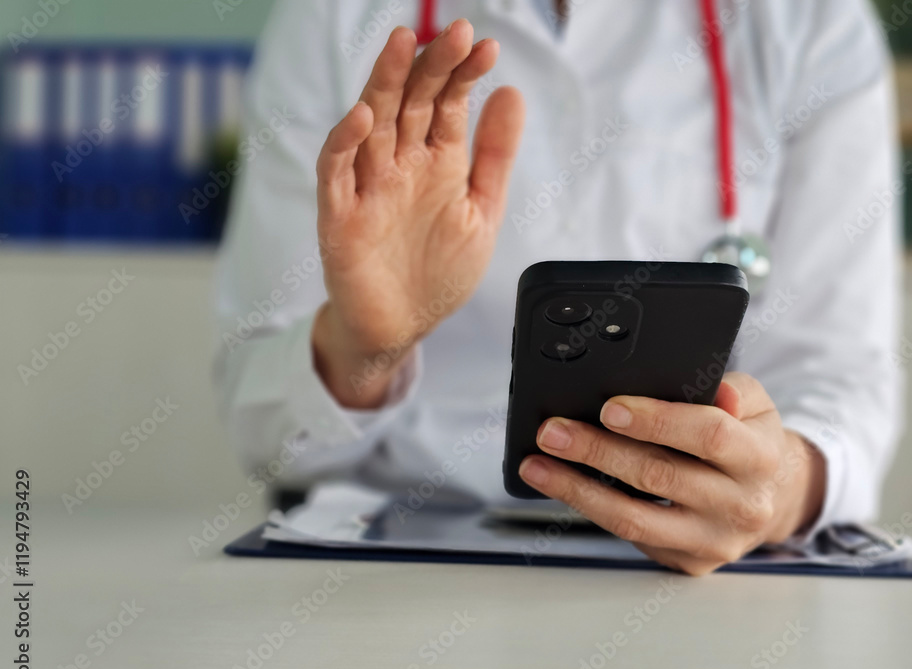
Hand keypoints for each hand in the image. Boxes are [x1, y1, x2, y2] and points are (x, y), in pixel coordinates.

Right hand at [312, 21, 524, 406]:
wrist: (401, 329)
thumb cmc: (436, 273)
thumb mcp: (481, 211)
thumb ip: (494, 156)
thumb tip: (510, 93)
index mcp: (435, 163)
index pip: (445, 103)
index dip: (463, 74)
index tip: (486, 47)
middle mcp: (400, 166)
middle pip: (410, 102)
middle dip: (430, 66)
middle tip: (455, 32)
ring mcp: (368, 187)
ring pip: (371, 124)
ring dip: (384, 84)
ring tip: (403, 45)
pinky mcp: (340, 216)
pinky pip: (337, 173)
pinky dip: (345, 144)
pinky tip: (362, 117)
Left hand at [518, 373, 826, 574]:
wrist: (774, 497)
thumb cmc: (750, 440)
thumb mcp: (755, 404)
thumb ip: (733, 389)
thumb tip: (714, 388)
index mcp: (760, 457)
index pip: (708, 434)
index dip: (656, 420)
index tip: (609, 408)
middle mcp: (741, 505)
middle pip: (659, 476)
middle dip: (597, 451)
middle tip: (552, 432)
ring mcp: (713, 541)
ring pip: (634, 518)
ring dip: (577, 490)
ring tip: (537, 465)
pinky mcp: (688, 562)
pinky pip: (630, 536)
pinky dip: (590, 509)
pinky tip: (562, 486)